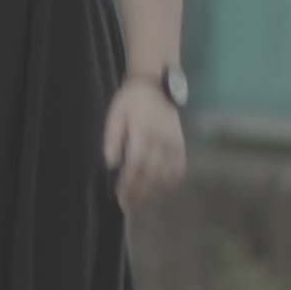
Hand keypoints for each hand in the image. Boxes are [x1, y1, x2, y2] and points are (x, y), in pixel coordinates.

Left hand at [103, 79, 187, 210]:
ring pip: (166, 175)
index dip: (129, 183)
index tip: (120, 195)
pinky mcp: (180, 144)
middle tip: (127, 205)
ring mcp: (173, 143)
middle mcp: (161, 140)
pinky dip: (170, 183)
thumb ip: (112, 139)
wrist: (156, 84)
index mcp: (143, 132)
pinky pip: (178, 168)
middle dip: (139, 192)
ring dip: (153, 192)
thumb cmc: (131, 101)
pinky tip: (160, 192)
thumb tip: (110, 164)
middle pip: (151, 174)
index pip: (137, 165)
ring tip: (140, 203)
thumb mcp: (115, 115)